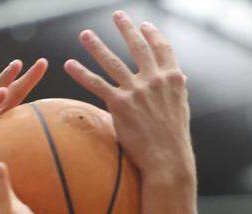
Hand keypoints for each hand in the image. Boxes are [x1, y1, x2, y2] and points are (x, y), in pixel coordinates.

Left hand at [63, 11, 194, 184]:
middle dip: (125, 28)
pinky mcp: (120, 105)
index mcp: (174, 79)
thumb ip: (177, 90)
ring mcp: (137, 91)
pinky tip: (70, 64)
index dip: (153, 35)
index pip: (163, 49)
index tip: (144, 25)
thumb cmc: (175, 139)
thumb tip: (181, 78)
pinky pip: (96, 84)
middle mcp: (155, 80)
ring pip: (112, 61)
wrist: (168, 160)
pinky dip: (81, 73)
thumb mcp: (181, 109)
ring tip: (85, 34)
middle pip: (137, 47)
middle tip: (117, 15)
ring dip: (96, 45)